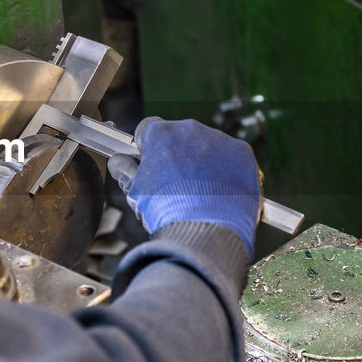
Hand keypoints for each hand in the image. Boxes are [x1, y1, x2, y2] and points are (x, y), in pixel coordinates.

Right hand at [108, 117, 261, 254]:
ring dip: (203, 162)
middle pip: (180, 136)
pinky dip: (227, 171)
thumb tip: (118, 161)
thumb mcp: (135, 191)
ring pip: (207, 146)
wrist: (206, 232)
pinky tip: (220, 193)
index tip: (149, 162)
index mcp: (161, 132)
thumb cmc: (166, 212)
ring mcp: (220, 140)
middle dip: (177, 155)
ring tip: (201, 193)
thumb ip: (124, 170)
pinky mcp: (243, 154)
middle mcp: (191, 129)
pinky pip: (232, 158)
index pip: (148, 129)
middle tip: (177, 185)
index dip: (147, 147)